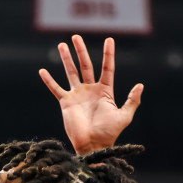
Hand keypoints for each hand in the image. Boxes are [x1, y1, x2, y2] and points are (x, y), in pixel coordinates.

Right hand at [39, 35, 142, 155]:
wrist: (93, 145)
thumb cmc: (109, 133)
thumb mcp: (124, 116)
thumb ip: (132, 100)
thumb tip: (140, 85)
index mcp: (105, 91)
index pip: (107, 68)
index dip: (108, 54)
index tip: (109, 39)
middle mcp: (90, 90)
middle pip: (85, 65)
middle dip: (81, 51)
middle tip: (76, 36)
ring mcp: (77, 95)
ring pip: (71, 72)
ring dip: (66, 59)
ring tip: (62, 45)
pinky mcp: (66, 103)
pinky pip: (56, 89)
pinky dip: (49, 81)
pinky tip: (42, 71)